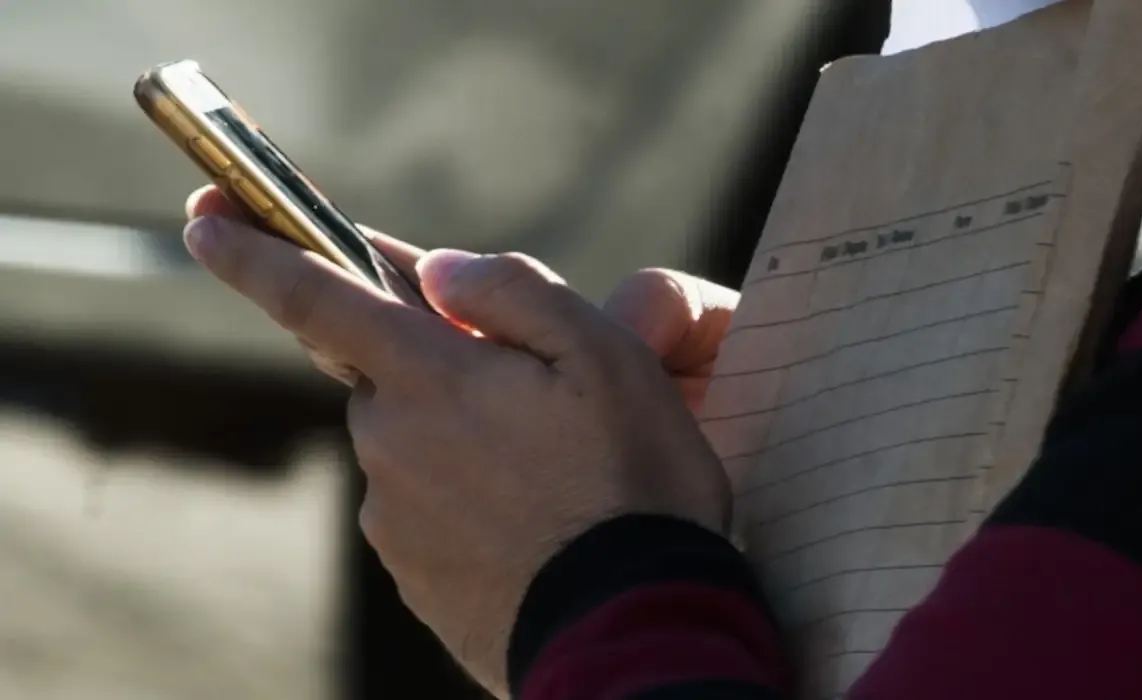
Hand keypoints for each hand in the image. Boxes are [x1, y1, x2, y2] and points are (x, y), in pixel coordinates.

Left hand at [180, 209, 731, 694]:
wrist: (628, 629)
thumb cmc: (629, 483)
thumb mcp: (605, 357)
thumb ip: (512, 293)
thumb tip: (438, 271)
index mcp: (430, 376)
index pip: (316, 295)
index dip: (254, 251)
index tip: (202, 220)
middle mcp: (390, 440)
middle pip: (385, 373)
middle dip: (432, 369)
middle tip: (525, 401)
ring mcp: (392, 514)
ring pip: (409, 441)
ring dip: (457, 438)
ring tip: (545, 475)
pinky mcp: (410, 570)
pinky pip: (421, 507)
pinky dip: (462, 499)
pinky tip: (527, 520)